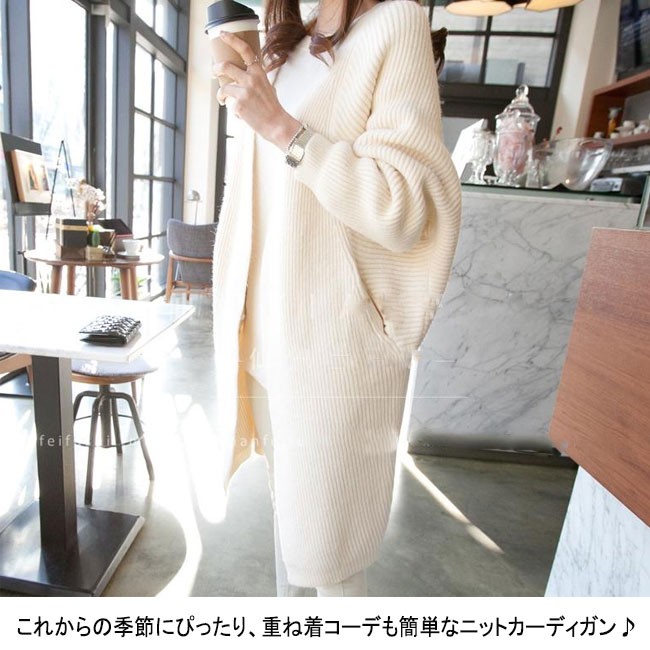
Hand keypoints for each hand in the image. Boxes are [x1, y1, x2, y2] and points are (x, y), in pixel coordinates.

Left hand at [214, 32, 301, 150]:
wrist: (277, 124)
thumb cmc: (272, 108)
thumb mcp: (267, 87)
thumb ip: (255, 80)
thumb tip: (240, 79)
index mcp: (259, 72)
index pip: (245, 50)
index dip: (232, 39)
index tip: (222, 34)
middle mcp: (251, 79)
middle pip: (226, 66)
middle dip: (216, 68)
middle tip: (214, 72)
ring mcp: (244, 92)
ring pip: (223, 87)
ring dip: (220, 93)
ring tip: (222, 99)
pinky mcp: (239, 105)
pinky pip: (228, 103)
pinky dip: (230, 107)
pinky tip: (237, 113)